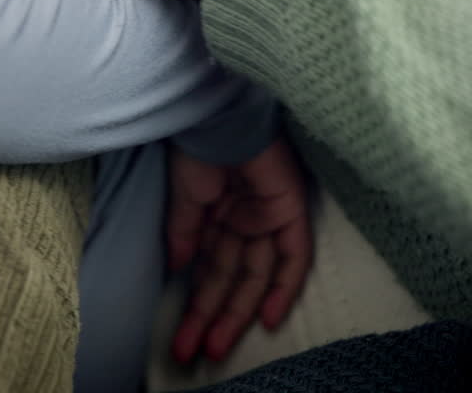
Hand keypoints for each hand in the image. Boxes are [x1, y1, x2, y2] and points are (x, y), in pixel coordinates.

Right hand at [166, 138, 312, 362]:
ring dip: (236, 312)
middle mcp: (245, 220)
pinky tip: (268, 320)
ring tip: (214, 347)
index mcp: (219, 216)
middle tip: (194, 353)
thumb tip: (178, 269)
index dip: (198, 305)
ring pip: (256, 275)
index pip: (212, 270)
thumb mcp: (183, 200)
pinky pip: (293, 257)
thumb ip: (184, 234)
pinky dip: (283, 288)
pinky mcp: (290, 209)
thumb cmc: (196, 149)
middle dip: (213, 316)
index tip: (182, 338)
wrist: (214, 118)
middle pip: (233, 279)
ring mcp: (267, 217)